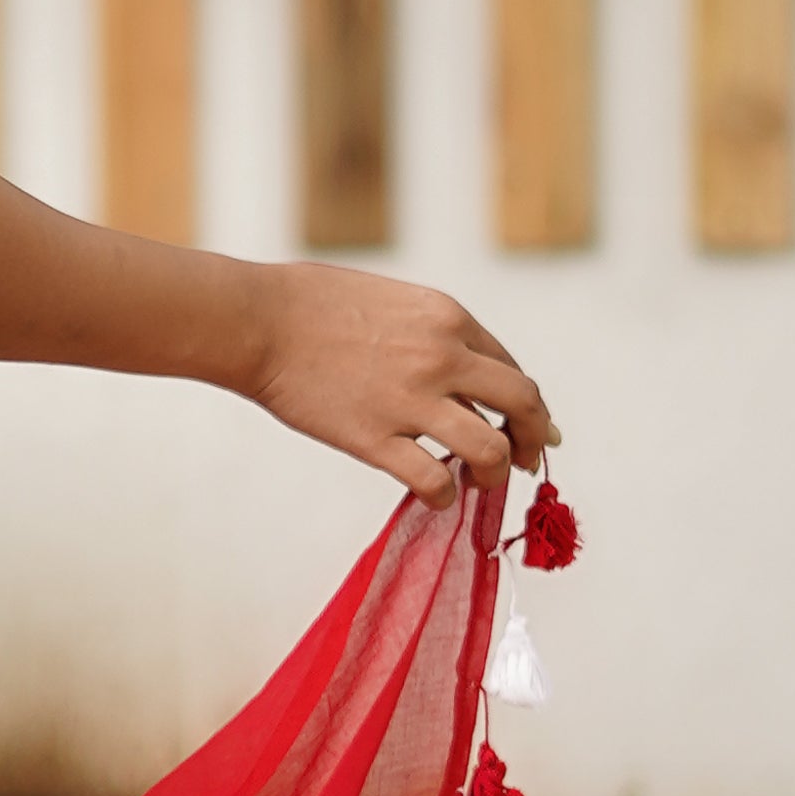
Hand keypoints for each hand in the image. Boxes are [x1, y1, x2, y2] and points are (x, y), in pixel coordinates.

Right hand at [237, 261, 555, 503]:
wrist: (258, 321)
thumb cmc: (310, 303)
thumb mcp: (391, 300)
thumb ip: (430, 333)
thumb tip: (454, 371)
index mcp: (447, 317)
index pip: (511, 368)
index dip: (526, 404)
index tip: (527, 426)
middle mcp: (442, 356)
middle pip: (523, 403)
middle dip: (535, 437)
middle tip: (529, 459)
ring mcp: (411, 400)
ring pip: (491, 450)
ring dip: (497, 472)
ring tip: (479, 480)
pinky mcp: (375, 439)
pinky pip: (434, 481)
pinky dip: (445, 495)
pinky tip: (436, 493)